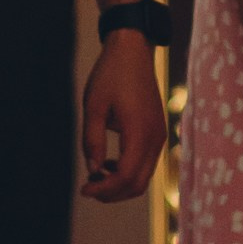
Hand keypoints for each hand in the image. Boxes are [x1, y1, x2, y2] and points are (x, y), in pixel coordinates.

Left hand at [82, 31, 166, 203]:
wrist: (133, 50)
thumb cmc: (110, 75)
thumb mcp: (93, 106)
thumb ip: (92, 141)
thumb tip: (93, 171)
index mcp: (140, 131)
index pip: (126, 176)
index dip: (104, 189)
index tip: (83, 189)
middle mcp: (155, 137)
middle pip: (138, 184)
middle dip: (113, 193)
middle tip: (88, 187)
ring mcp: (159, 135)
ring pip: (144, 177)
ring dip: (120, 184)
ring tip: (96, 175)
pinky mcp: (157, 131)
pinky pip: (146, 163)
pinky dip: (128, 171)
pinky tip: (108, 163)